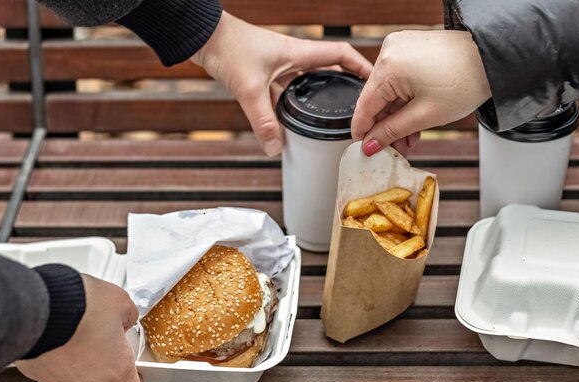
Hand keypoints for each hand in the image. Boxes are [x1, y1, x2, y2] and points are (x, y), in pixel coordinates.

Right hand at [15, 275, 142, 381]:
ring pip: (74, 374)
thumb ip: (128, 316)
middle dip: (102, 362)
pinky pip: (50, 367)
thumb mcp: (121, 301)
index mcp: (117, 368)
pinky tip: (55, 333)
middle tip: (99, 337)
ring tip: (75, 331)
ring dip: (76, 357)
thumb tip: (123, 319)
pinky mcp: (36, 375)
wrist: (40, 305)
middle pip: (101, 381)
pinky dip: (54, 354)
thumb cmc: (83, 305)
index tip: (134, 376)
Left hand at [193, 11, 372, 155]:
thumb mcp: (250, 88)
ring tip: (330, 115)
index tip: (375, 80)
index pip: (341, 55)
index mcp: (299, 53)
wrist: (204, 37)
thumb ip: (263, 120)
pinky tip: (291, 119)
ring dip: (318, 95)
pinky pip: (287, 88)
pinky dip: (293, 102)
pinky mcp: (266, 71)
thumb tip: (275, 147)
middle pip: (329, 69)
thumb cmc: (228, 48)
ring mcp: (280, 64)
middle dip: (344, 85)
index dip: (361, 66)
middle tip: (356, 105)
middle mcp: (293, 57)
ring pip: (307, 80)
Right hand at [352, 30, 490, 155]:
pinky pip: (399, 80)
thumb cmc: (467, 80)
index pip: (364, 107)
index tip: (365, 149)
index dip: (364, 132)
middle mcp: (390, 52)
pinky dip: (404, 100)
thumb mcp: (424, 116)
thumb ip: (392, 131)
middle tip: (392, 149)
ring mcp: (400, 48)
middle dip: (386, 127)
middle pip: (376, 99)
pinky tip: (413, 121)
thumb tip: (371, 144)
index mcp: (388, 66)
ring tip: (408, 139)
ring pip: (388, 91)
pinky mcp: (410, 49)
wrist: (493, 60)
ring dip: (397, 117)